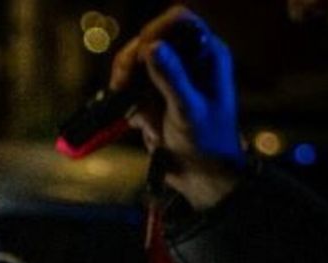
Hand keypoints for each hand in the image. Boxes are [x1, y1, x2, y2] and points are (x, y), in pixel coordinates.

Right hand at [110, 6, 244, 210]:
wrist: (200, 175)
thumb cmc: (206, 143)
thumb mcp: (188, 110)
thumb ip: (171, 78)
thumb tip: (152, 48)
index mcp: (207, 55)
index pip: (178, 21)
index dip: (156, 31)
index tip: (140, 54)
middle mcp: (188, 62)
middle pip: (149, 40)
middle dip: (131, 62)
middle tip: (120, 83)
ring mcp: (169, 79)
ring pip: (134, 66)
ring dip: (127, 87)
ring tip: (135, 112)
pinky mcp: (154, 97)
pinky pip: (130, 91)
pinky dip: (129, 106)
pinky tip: (143, 125)